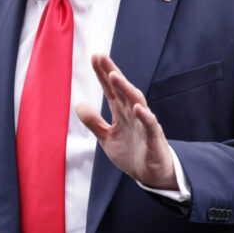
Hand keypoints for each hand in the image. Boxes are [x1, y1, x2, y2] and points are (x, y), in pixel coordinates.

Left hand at [75, 54, 175, 188]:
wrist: (152, 175)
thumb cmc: (132, 153)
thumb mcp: (107, 138)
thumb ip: (94, 122)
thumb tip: (79, 103)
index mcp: (122, 112)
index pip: (111, 89)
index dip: (103, 74)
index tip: (95, 56)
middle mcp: (134, 114)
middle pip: (123, 90)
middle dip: (112, 73)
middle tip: (101, 57)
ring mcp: (145, 124)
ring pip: (137, 102)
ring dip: (126, 89)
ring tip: (114, 76)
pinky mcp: (154, 139)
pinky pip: (150, 126)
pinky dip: (145, 117)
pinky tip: (138, 108)